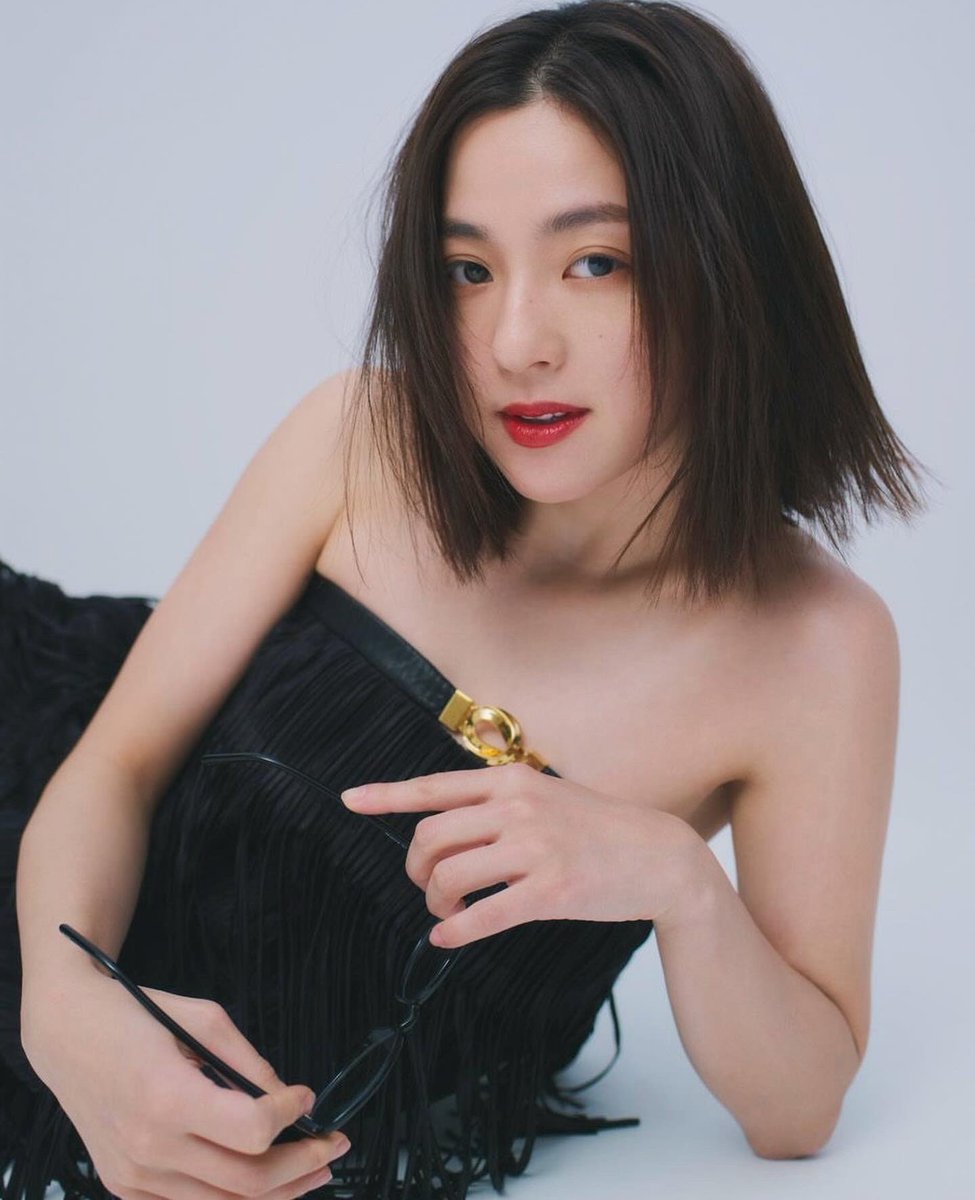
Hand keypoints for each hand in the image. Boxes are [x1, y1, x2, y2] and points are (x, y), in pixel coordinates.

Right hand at [22, 969, 350, 1199]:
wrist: (67, 1032)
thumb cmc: (133, 1014)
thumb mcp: (201, 1018)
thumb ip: (247, 1062)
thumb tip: (284, 1096)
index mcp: (168, 1097)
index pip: (253, 1130)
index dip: (291, 1115)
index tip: (307, 1096)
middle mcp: (149, 1146)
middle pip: (247, 1180)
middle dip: (303, 1165)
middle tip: (334, 1147)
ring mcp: (134, 1175)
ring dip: (279, 1193)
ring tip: (312, 1173)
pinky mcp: (125, 1186)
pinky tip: (263, 1184)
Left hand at [341, 761, 702, 948]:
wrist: (659, 856)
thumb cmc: (597, 827)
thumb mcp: (546, 795)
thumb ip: (499, 800)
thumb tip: (446, 821)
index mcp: (512, 780)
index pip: (435, 786)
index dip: (387, 795)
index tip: (349, 800)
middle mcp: (518, 807)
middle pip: (431, 837)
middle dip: (415, 869)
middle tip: (426, 887)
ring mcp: (535, 848)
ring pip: (449, 876)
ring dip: (435, 902)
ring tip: (447, 911)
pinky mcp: (552, 890)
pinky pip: (483, 915)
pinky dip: (456, 930)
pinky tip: (449, 936)